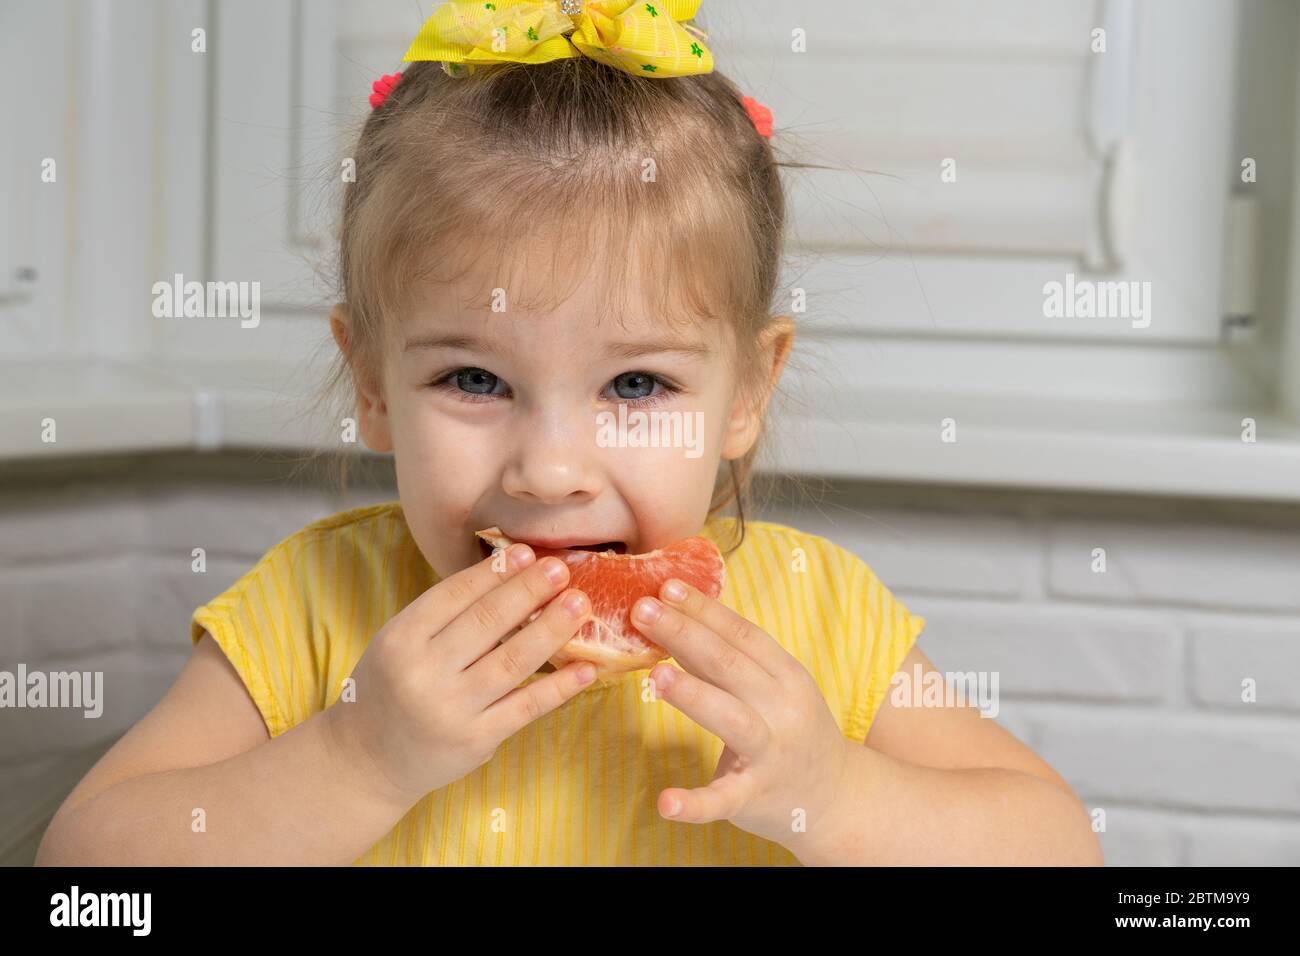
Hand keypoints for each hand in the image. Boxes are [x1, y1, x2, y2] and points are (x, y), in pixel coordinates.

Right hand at [324, 542, 595, 808]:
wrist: (366, 760)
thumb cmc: (388, 690)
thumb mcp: (398, 644)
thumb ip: (442, 617)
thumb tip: (508, 576)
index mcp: (400, 639)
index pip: (454, 594)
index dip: (494, 571)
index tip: (527, 553)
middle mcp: (423, 672)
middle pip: (487, 621)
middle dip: (529, 591)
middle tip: (561, 569)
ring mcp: (451, 709)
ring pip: (512, 660)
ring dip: (552, 629)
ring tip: (579, 606)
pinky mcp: (476, 740)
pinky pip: (526, 707)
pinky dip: (560, 686)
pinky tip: (586, 668)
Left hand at [630, 579, 854, 859]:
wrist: (837, 798)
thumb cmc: (794, 732)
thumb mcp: (774, 689)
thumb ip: (727, 661)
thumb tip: (674, 620)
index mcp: (787, 677)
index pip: (742, 634)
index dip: (704, 609)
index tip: (667, 586)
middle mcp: (783, 710)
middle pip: (730, 665)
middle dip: (686, 634)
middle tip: (643, 610)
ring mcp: (771, 754)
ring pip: (732, 719)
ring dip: (694, 695)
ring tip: (656, 676)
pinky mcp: (756, 797)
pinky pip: (724, 800)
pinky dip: (695, 802)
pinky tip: (665, 801)